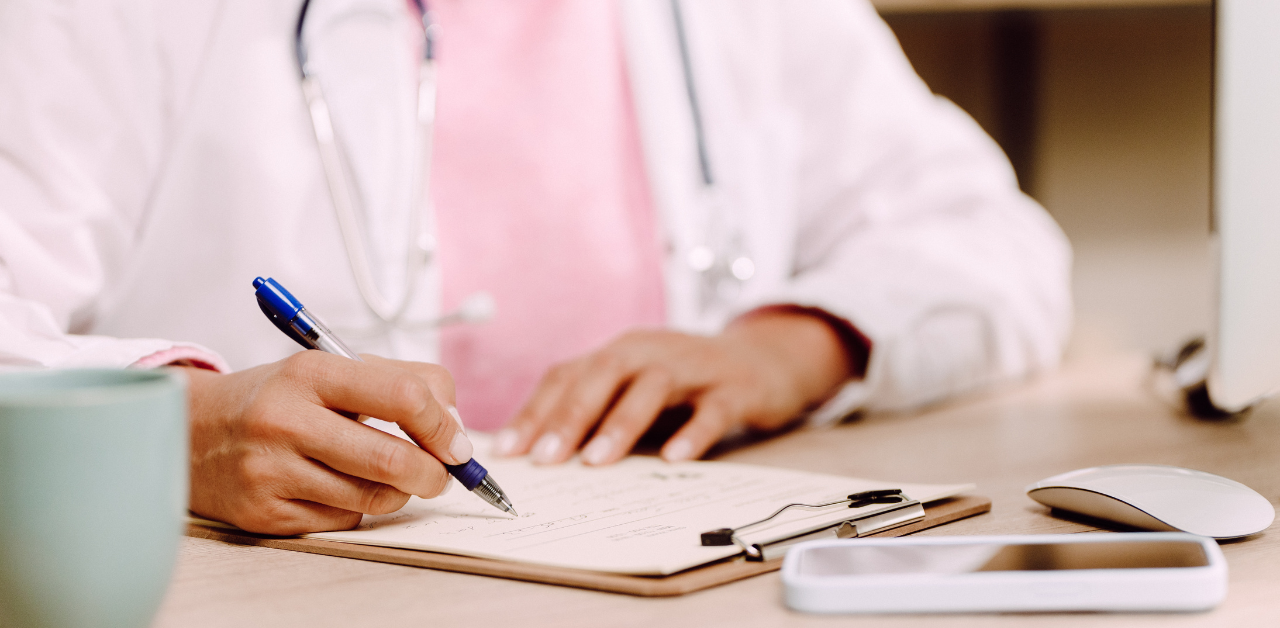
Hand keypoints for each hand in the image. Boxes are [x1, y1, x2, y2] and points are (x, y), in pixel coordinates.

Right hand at [183, 352, 470, 534]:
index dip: (443, 426)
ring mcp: (271, 470)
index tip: (457, 445)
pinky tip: (340, 487)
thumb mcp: (333, 368)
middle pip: (393, 459)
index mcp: (312, 372)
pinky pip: (341, 521)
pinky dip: (357, 509)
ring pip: (372, 498)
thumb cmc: (280, 398)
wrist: (191, 430)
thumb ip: (403, 384)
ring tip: (390, 476)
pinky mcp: (264, 513)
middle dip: (433, 474)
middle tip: (440, 475)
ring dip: (397, 493)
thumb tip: (455, 430)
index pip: (404, 396)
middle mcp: (287, 420)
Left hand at [494, 310, 858, 464]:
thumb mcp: (637, 386)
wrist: (764, 360)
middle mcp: (652, 350)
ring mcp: (695, 366)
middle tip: (546, 458)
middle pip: (604, 373)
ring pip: (653, 387)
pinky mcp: (735, 388)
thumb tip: (537, 451)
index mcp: (621, 351)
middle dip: (570, 416)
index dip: (536, 411)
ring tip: (596, 462)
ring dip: (621, 424)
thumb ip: (597, 409)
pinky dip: (692, 433)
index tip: (508, 452)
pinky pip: (712, 409)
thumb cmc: (687, 382)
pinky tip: (674, 459)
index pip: (569, 374)